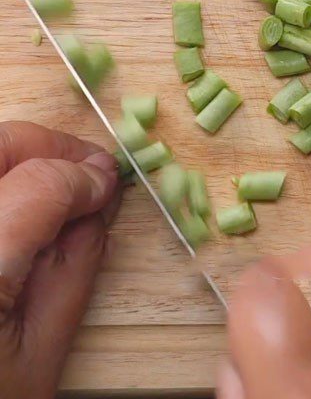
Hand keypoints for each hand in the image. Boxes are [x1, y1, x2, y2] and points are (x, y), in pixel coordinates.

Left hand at [0, 120, 119, 398]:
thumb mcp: (39, 356)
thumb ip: (74, 266)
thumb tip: (98, 199)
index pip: (39, 182)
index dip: (83, 174)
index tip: (106, 185)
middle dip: (46, 147)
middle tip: (83, 172)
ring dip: (14, 157)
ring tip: (48, 185)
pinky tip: (11, 206)